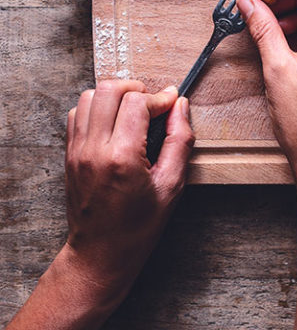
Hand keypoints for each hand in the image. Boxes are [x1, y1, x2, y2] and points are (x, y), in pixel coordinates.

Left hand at [63, 81, 193, 300]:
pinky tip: (115, 122)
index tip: (172, 103)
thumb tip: (180, 105)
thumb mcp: (172, 185)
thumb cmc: (138, 226)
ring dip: (115, 96)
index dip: (160, 97)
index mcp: (121, 158)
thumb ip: (179, 141)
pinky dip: (98, 108)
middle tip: (152, 103)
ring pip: (90, 96)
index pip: (137, 102)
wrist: (101, 254)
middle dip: (136, 89)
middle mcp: (94, 149)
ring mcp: (77, 151)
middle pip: (109, 89)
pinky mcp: (69, 154)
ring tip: (133, 111)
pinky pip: (78, 113)